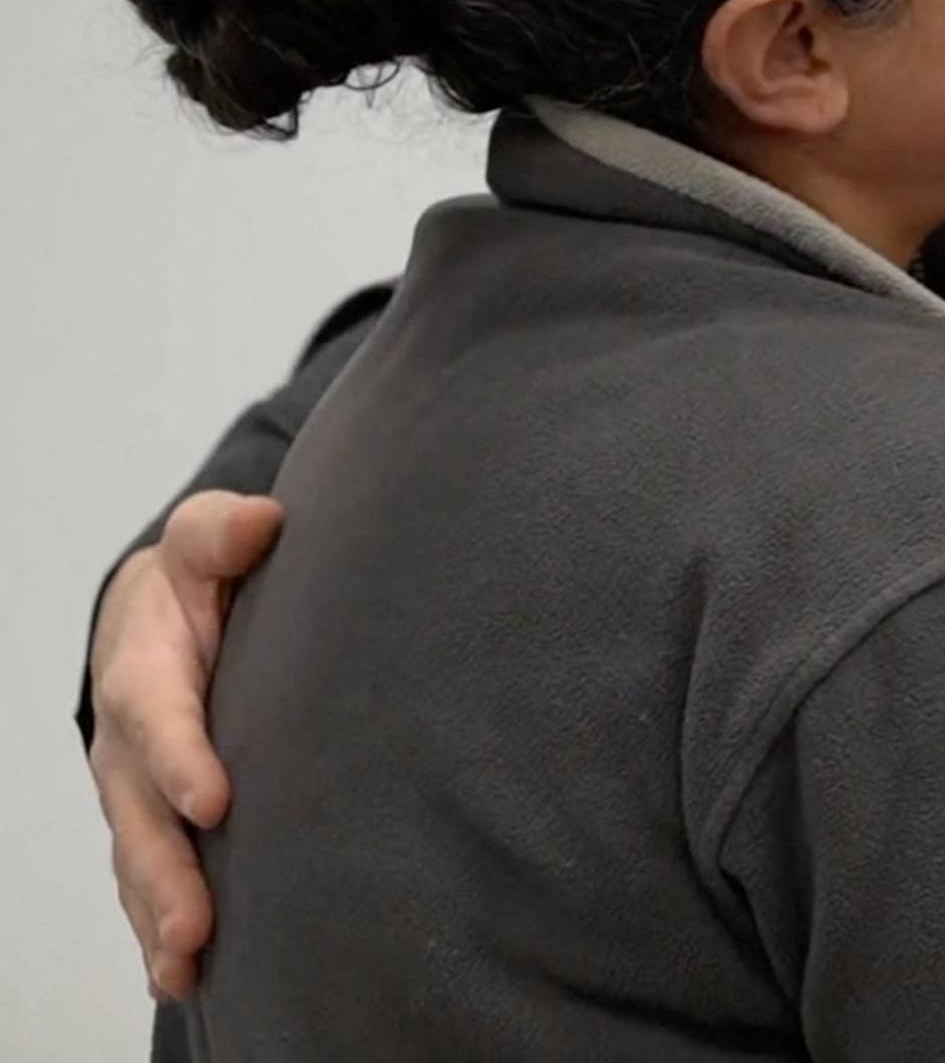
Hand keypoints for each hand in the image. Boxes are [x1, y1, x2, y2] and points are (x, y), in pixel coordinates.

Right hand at [88, 490, 282, 998]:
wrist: (166, 609)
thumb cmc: (204, 574)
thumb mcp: (208, 540)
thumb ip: (225, 533)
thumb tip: (262, 523)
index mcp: (142, 667)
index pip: (155, 714)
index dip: (179, 758)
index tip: (215, 802)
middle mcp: (126, 740)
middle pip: (138, 812)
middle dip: (164, 869)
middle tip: (194, 925)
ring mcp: (133, 787)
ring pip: (137, 859)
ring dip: (158, 914)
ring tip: (185, 966)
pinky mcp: (151, 818)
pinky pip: (146, 877)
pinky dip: (157, 926)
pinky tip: (182, 977)